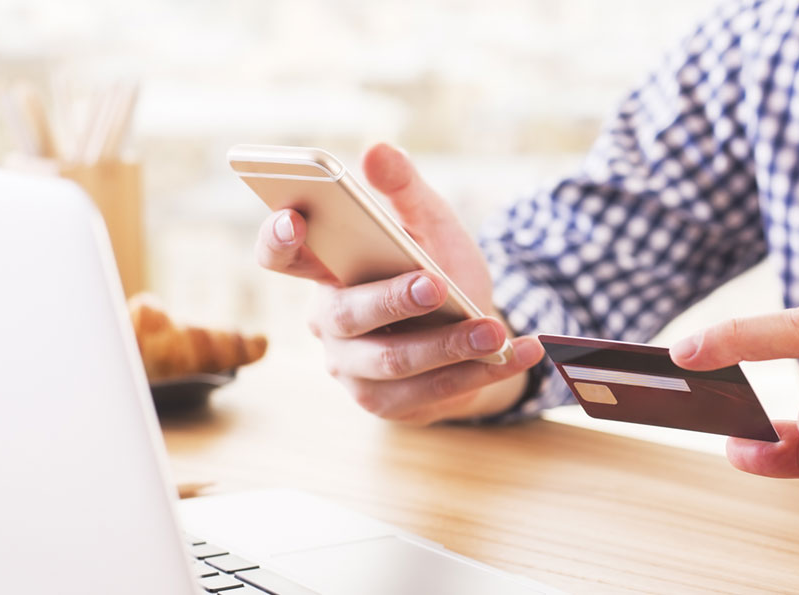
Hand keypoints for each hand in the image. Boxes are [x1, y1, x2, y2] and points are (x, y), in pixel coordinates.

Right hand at [254, 143, 542, 424]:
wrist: (472, 330)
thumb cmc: (437, 268)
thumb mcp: (429, 224)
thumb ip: (405, 190)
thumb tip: (378, 150)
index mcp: (325, 269)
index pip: (281, 254)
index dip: (278, 239)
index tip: (296, 219)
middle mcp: (328, 322)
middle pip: (346, 314)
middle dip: (392, 299)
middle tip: (435, 285)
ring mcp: (353, 368)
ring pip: (393, 360)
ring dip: (449, 345)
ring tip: (494, 329)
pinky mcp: (387, 404)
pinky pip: (432, 390)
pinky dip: (480, 371)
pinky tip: (520, 352)